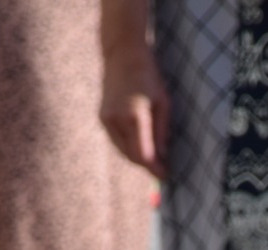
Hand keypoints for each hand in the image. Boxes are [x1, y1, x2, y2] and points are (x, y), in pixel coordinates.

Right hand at [101, 41, 169, 177]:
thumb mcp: (163, 102)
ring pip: (122, 150)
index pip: (144, 154)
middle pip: (132, 156)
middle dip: (147, 165)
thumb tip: (162, 157)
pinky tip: (139, 146)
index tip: (165, 176)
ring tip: (153, 160)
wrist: (123, 55)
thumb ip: (162, 132)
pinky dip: (128, 147)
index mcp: (135, 116)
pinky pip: (116, 140)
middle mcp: (117, 120)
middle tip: (161, 170)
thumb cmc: (149, 76)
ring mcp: (106, 119)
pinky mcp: (102, 117)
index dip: (154, 168)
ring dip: (137, 157)